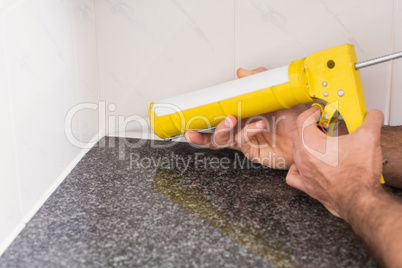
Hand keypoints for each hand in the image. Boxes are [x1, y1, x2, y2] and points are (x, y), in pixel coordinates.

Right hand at [184, 67, 306, 169]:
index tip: (188, 114)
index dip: (202, 117)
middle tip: (200, 123)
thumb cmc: (293, 118)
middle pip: (212, 134)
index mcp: (241, 116)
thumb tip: (241, 73)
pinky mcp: (253, 151)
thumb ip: (258, 80)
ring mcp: (245, 142)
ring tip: (230, 120)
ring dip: (222, 130)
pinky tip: (258, 125)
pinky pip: (243, 143)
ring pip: (221, 141)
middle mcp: (239, 130)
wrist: (308, 135)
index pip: (216, 117)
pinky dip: (248, 132)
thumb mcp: (275, 93)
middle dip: (201, 133)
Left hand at [286, 106, 383, 217]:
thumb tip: (372, 115)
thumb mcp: (369, 138)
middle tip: (323, 123)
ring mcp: (303, 173)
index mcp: (310, 143)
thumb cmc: (359, 175)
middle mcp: (302, 158)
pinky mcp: (307, 187)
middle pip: (298, 134)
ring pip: (295, 153)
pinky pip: (293, 175)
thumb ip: (371, 120)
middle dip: (310, 126)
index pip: (304, 119)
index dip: (312, 111)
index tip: (319, 111)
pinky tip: (306, 165)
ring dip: (304, 144)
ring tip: (319, 142)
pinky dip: (297, 168)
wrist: (360, 200)